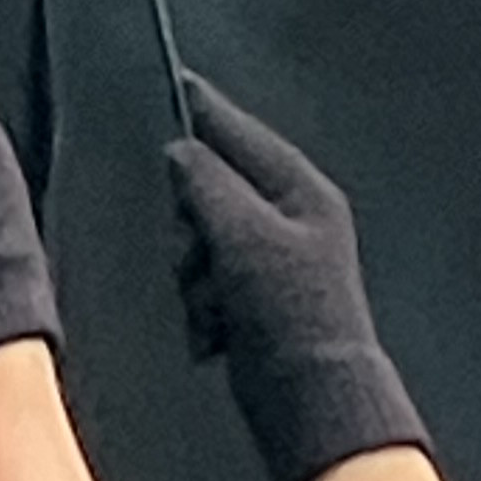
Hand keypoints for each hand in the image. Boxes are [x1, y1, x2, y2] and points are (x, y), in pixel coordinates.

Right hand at [166, 77, 428, 480]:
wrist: (312, 399)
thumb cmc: (292, 313)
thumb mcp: (243, 234)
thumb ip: (206, 184)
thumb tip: (181, 154)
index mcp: (304, 192)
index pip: (244, 134)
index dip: (204, 111)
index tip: (169, 80)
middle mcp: (293, 221)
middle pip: (213, 191)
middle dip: (193, 226)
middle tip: (197, 253)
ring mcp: (274, 265)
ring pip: (201, 244)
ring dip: (196, 279)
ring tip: (217, 306)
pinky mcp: (255, 305)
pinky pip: (206, 288)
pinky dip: (204, 310)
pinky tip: (217, 334)